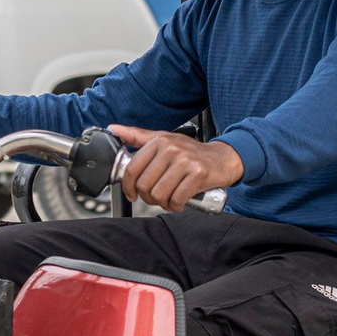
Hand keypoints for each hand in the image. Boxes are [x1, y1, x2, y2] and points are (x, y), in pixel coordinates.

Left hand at [109, 125, 243, 211]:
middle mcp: (172, 149)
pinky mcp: (198, 174)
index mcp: (159, 141)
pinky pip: (177, 199)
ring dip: (162, 203)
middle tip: (156, 197)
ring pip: (159, 194)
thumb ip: (137, 136)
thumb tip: (113, 129)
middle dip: (148, 197)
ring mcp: (186, 161)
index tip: (132, 193)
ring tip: (168, 199)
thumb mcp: (163, 139)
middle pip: (145, 185)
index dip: (128, 186)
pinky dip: (175, 206)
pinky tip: (179, 202)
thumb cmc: (191, 153)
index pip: (133, 168)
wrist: (223, 159)